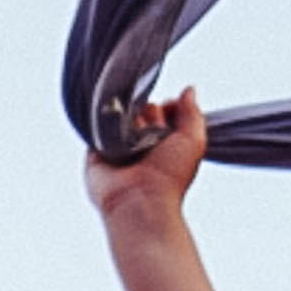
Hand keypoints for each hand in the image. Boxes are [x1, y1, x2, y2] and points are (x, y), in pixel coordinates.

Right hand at [83, 90, 206, 231]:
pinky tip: (113, 130)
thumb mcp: (194, 140)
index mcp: (165, 143)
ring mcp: (120, 149)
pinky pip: (96, 129)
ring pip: (121, 116)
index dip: (169, 107)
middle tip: (152, 133)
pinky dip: (103, 124)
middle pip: (143, 110)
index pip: (165, 111)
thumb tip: (188, 90)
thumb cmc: (169, 177)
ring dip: (128, 120)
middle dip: (148, 114)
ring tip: (134, 137)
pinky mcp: (97, 154)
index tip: (170, 113)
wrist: (140, 200)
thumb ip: (193, 113)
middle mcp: (142, 145)